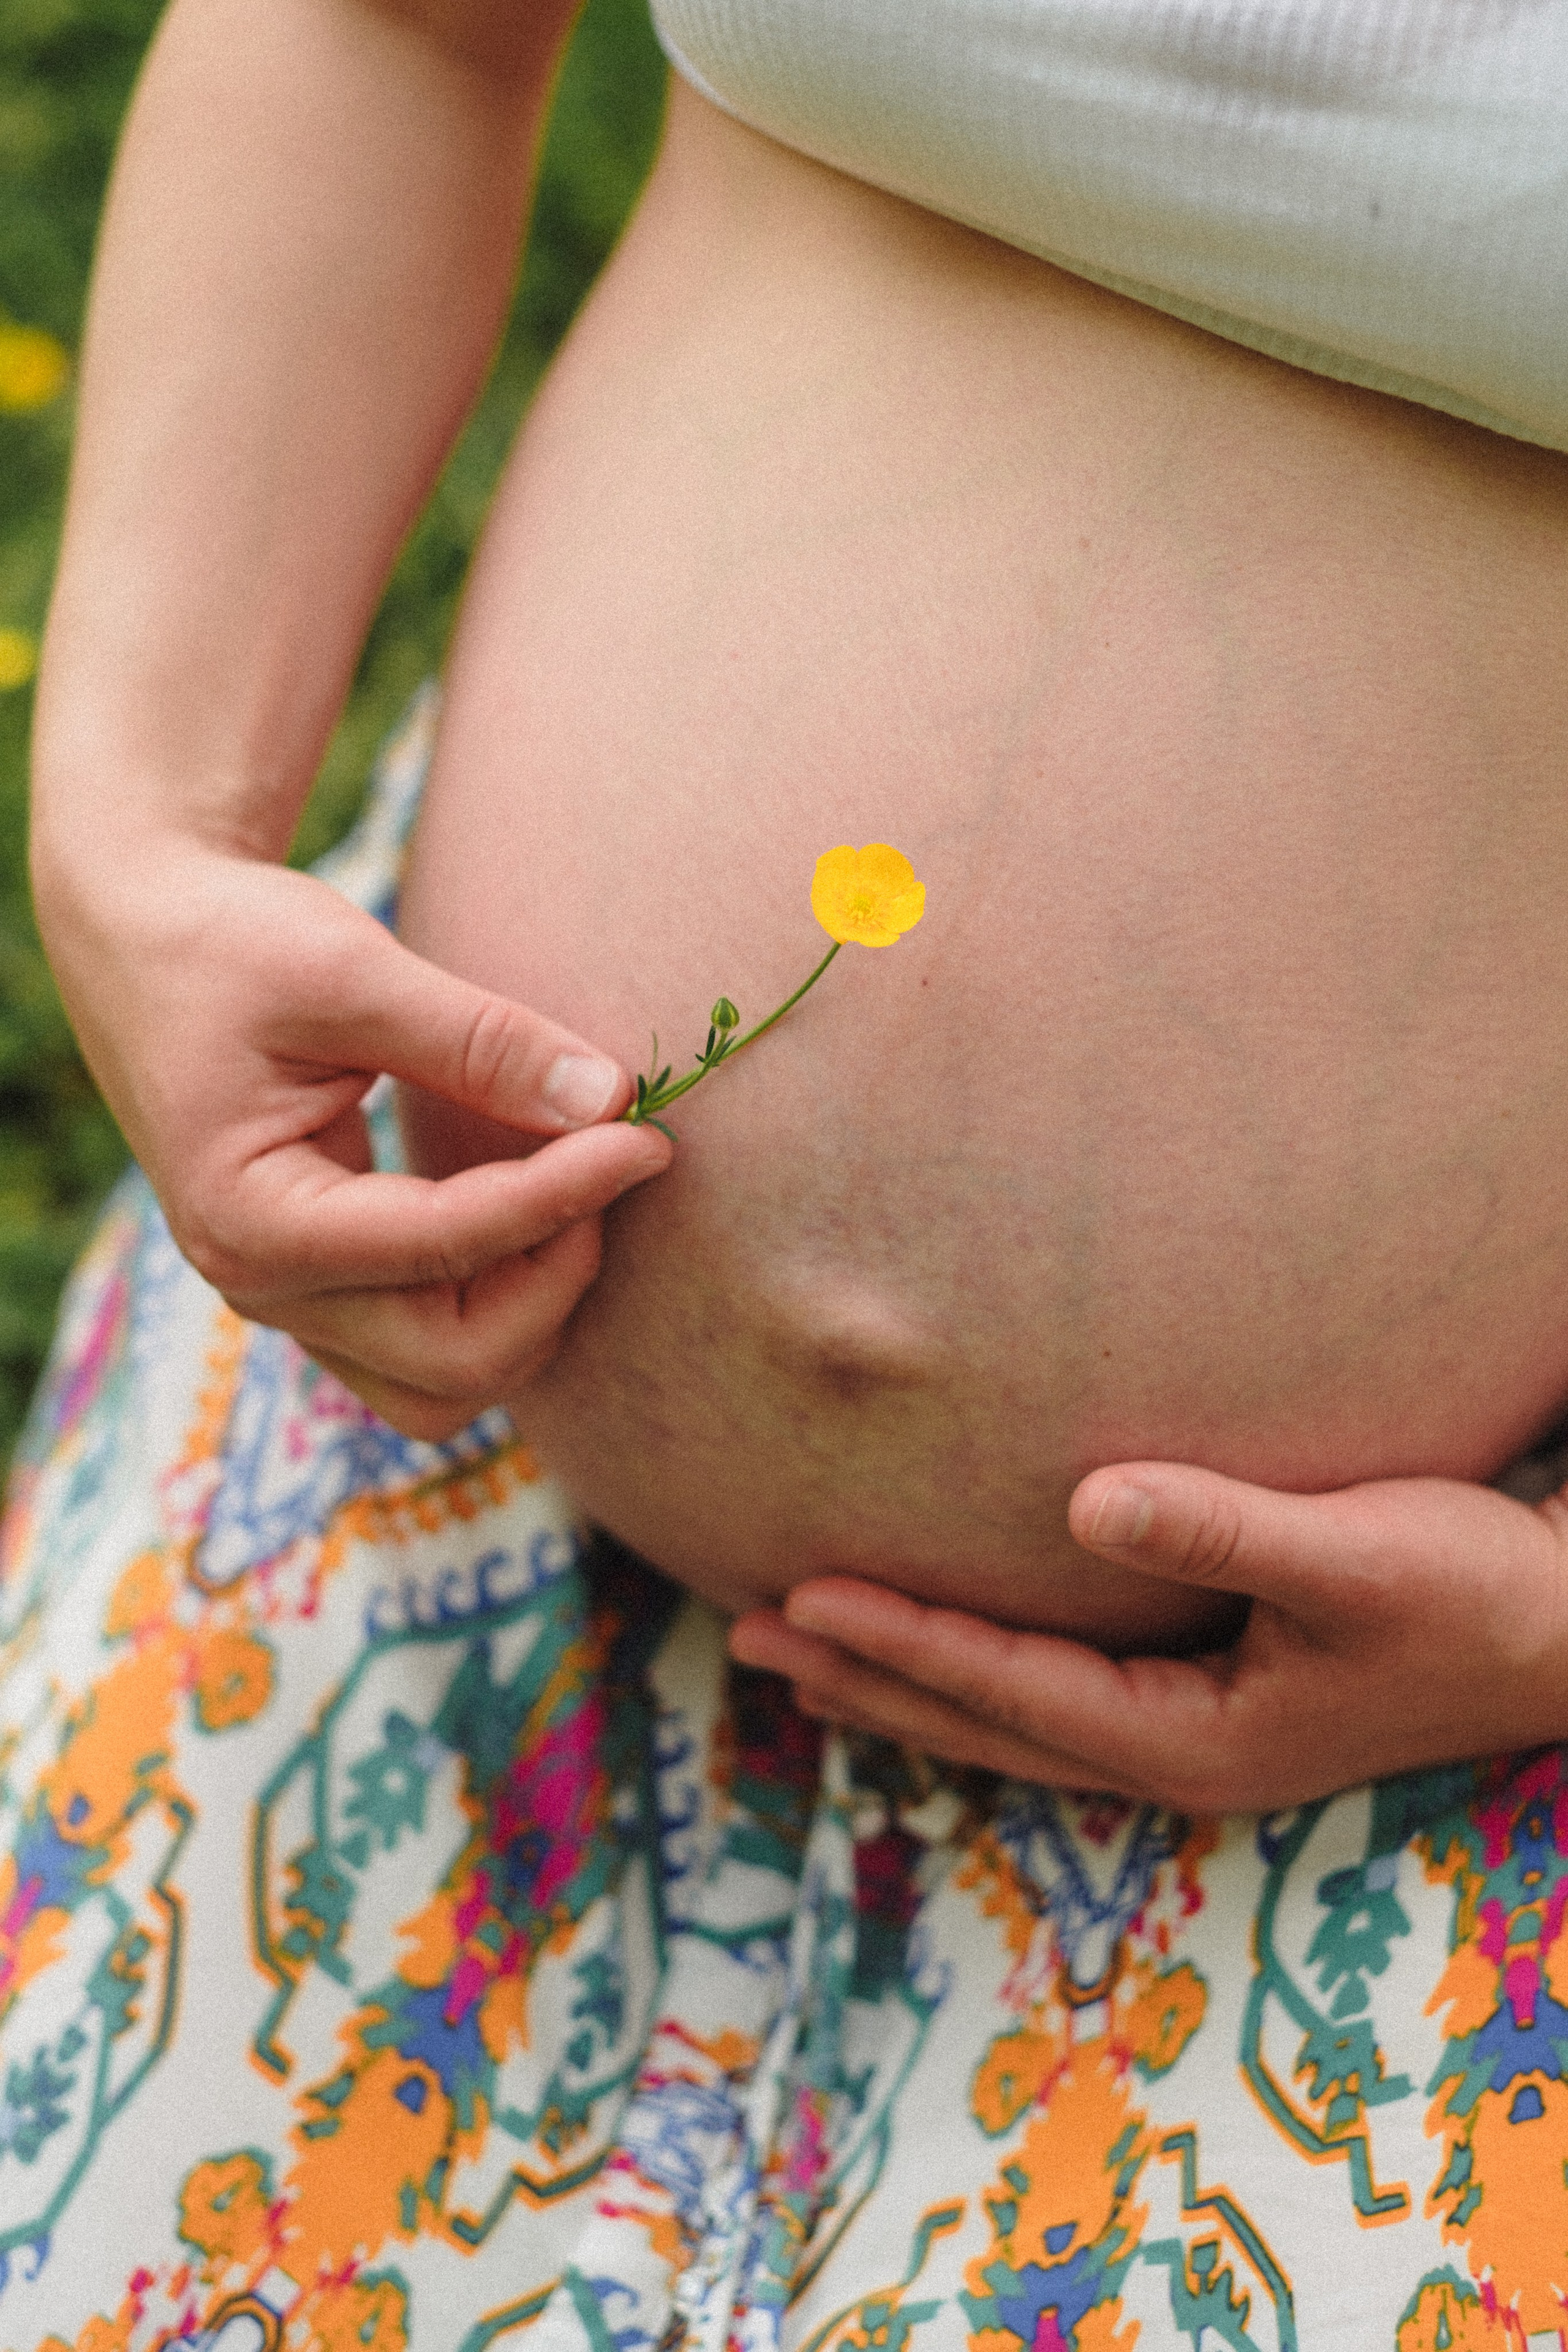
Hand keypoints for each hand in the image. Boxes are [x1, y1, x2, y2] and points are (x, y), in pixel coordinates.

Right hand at [38, 839, 671, 1438]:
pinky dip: (496, 1299)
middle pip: (457, 1360)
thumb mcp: (350, 969)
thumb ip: (480, 1042)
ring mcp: (288, 1298)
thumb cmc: (228, 941)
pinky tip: (537, 1206)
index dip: (565, 1194)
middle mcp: (262, 1287)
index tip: (645, 1135)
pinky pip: (426, 1348)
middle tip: (614, 1163)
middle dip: (557, 1275)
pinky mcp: (318, 1284)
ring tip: (576, 1190)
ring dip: (531, 1309)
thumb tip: (610, 1096)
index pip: (448, 1246)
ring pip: (445, 1383)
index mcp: (250, 1218)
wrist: (141, 936)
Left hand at [728, 1461, 1567, 1809]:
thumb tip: (1083, 1502)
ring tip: (798, 1651)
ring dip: (903, 1686)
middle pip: (983, 1726)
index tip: (795, 1595)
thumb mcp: (1357, 1555)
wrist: (1567, 1635)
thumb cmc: (1475, 1589)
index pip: (1010, 1691)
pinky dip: (973, 1677)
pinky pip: (1051, 1699)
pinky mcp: (1207, 1703)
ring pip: (1007, 1722)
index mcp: (1198, 1737)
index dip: (902, 1641)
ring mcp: (1191, 1737)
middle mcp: (1178, 1754)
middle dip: (866, 1677)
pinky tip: (933, 1648)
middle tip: (744, 1635)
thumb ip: (1222, 1529)